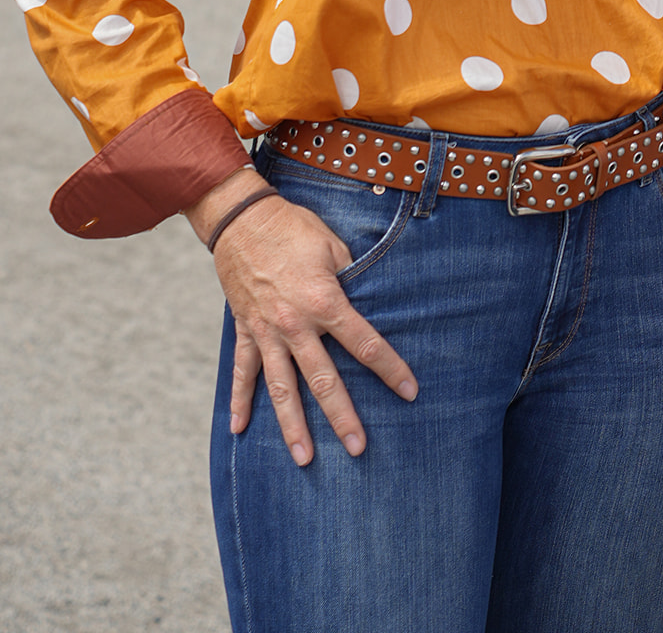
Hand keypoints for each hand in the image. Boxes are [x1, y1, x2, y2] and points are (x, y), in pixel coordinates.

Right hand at [185, 169, 417, 466]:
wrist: (242, 220)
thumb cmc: (295, 228)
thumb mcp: (333, 246)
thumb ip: (350, 278)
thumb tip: (365, 300)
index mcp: (324, 302)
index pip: (365, 343)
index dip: (389, 368)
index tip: (409, 392)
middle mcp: (295, 325)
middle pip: (323, 379)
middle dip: (342, 415)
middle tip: (358, 447)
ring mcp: (266, 332)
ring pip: (281, 388)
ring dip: (292, 425)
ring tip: (304, 457)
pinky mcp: (245, 331)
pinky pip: (243, 372)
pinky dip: (239, 401)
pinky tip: (238, 430)